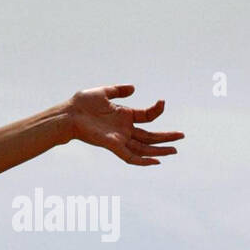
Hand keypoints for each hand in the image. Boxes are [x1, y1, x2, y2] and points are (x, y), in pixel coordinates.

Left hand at [68, 85, 183, 165]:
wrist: (68, 113)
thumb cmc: (82, 104)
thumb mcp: (104, 92)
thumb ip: (119, 90)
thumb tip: (134, 88)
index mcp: (124, 116)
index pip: (147, 116)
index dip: (156, 110)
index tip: (162, 101)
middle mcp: (124, 129)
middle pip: (149, 136)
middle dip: (166, 137)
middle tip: (182, 136)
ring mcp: (119, 138)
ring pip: (144, 148)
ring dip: (159, 150)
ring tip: (175, 150)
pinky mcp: (113, 145)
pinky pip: (130, 156)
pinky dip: (143, 161)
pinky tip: (156, 161)